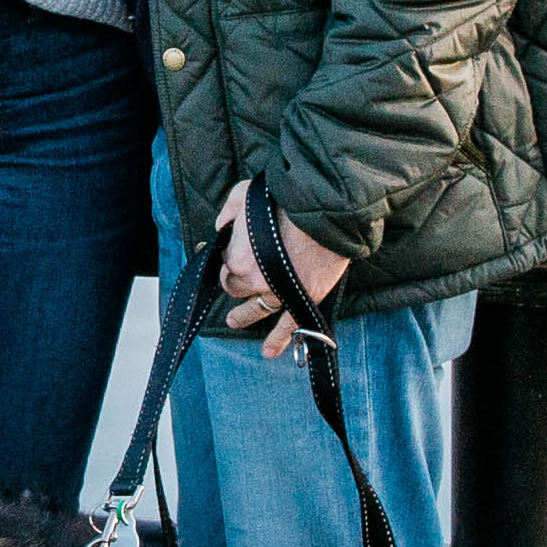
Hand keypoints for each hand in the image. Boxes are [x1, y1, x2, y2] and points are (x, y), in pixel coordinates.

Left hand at [209, 179, 349, 359]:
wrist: (325, 210)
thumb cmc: (284, 198)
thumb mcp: (243, 194)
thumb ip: (228, 212)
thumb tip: (221, 226)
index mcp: (236, 256)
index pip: (223, 267)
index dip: (228, 259)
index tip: (234, 252)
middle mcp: (252, 280)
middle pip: (236, 288)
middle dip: (236, 282)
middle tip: (236, 280)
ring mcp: (277, 293)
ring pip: (256, 309)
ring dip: (244, 316)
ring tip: (234, 321)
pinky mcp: (302, 298)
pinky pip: (288, 325)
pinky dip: (279, 340)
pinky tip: (269, 352)